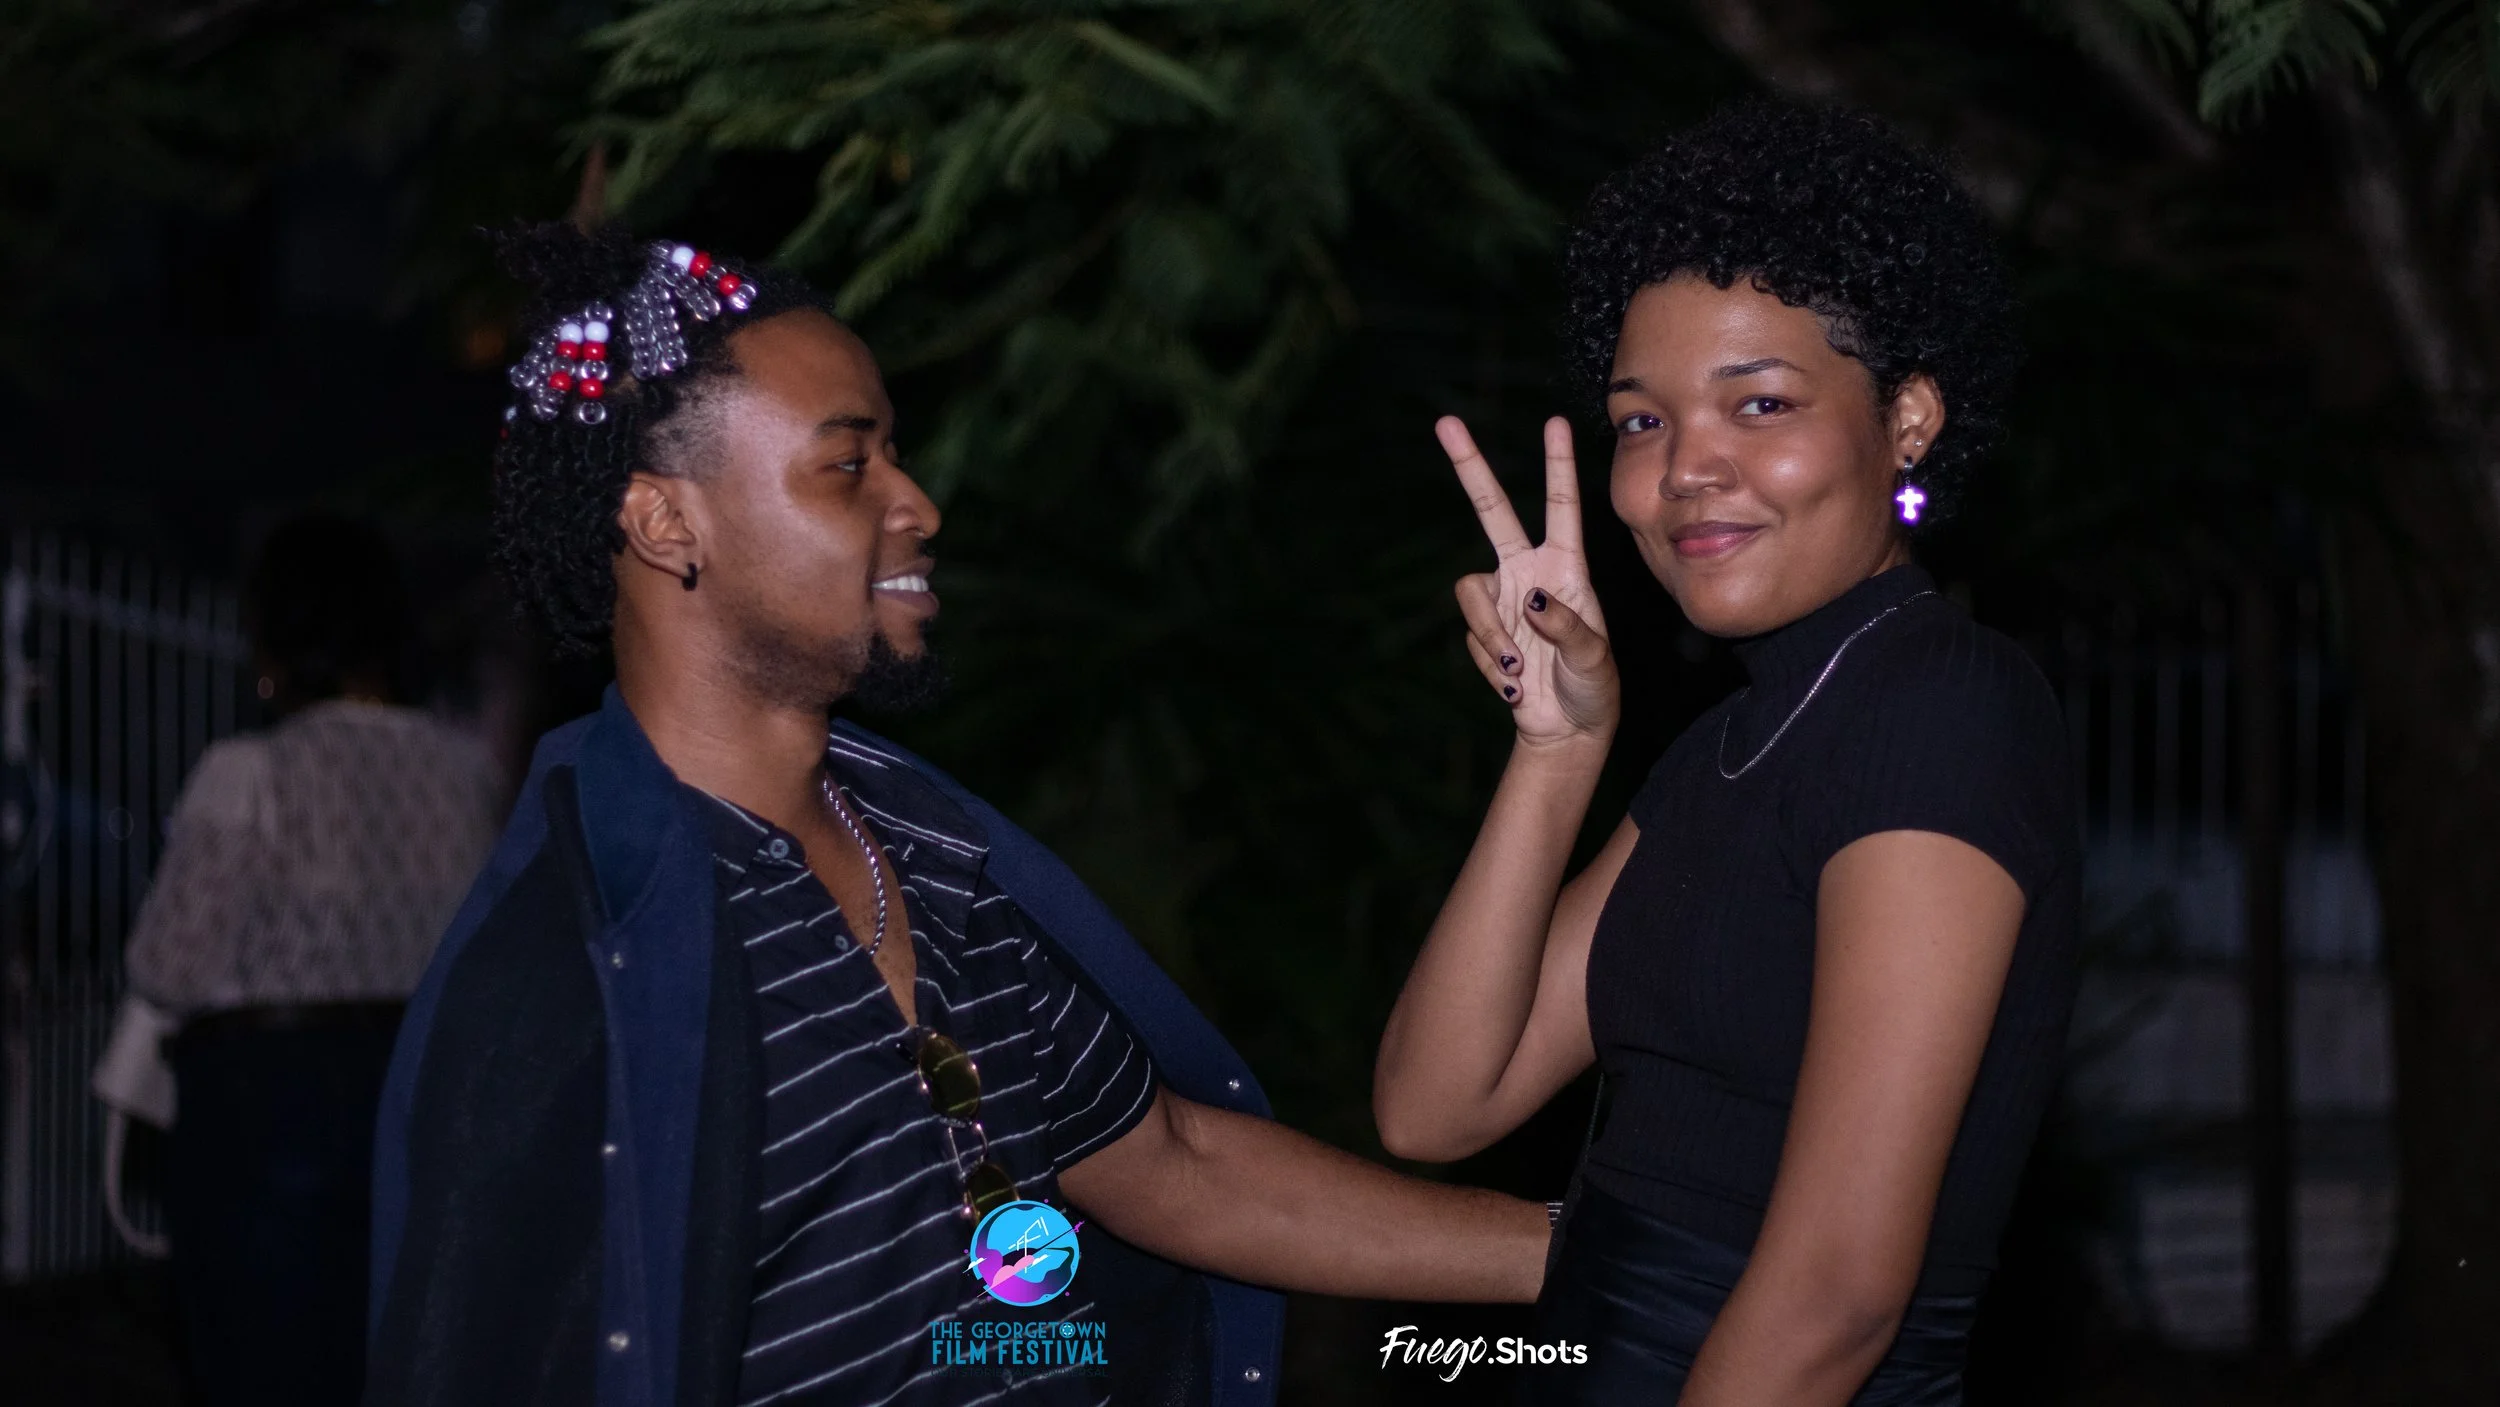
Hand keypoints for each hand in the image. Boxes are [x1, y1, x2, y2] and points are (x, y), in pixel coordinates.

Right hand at [1440, 415, 1616, 749]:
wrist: (1566, 729)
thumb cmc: (1594, 687)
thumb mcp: (1595, 659)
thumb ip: (1568, 627)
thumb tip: (1531, 601)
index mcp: (1566, 567)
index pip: (1562, 507)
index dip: (1558, 466)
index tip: (1554, 422)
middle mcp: (1529, 572)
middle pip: (1492, 511)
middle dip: (1469, 469)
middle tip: (1445, 424)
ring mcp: (1502, 600)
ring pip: (1469, 593)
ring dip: (1490, 635)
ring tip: (1515, 670)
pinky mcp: (1484, 631)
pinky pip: (1473, 637)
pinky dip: (1491, 666)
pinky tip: (1514, 686)